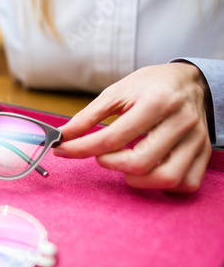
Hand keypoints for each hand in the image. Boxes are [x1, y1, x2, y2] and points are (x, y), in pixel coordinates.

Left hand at [53, 63, 211, 191]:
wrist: (189, 81)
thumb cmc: (150, 86)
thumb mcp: (117, 92)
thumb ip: (88, 116)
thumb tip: (63, 136)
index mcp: (157, 101)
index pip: (113, 137)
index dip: (82, 148)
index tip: (63, 150)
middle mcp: (181, 122)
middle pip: (140, 162)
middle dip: (109, 163)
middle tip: (100, 155)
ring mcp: (196, 140)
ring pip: (166, 178)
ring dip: (136, 179)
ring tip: (123, 164)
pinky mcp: (203, 153)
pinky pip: (185, 183)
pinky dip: (162, 185)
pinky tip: (148, 171)